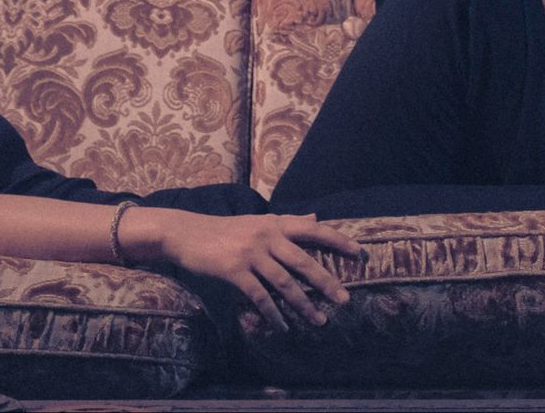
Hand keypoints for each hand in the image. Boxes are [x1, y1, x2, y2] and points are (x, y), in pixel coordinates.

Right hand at [146, 210, 361, 332]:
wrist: (186, 233)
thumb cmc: (225, 230)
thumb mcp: (258, 221)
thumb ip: (287, 222)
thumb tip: (316, 216)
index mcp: (275, 222)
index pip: (313, 229)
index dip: (337, 240)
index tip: (358, 254)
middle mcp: (266, 235)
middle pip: (303, 261)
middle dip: (326, 282)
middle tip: (344, 300)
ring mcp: (250, 253)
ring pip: (284, 282)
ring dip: (303, 305)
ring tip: (319, 321)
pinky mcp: (234, 270)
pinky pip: (259, 296)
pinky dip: (273, 313)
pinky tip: (283, 327)